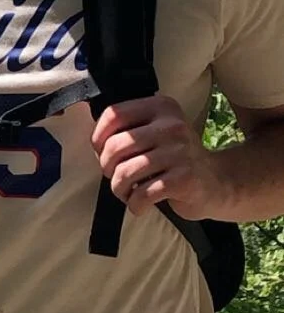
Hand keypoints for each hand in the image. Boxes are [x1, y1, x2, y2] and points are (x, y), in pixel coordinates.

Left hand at [91, 95, 223, 219]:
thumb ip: (130, 129)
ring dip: (119, 189)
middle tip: (116, 177)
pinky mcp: (184, 178)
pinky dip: (135, 204)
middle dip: (107, 168)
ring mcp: (179, 152)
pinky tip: (140, 205)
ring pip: (125, 173)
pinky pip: (142, 194)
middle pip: (116, 146)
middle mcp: (172, 125)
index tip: (101, 153)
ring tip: (127, 193)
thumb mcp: (157, 132)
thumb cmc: (176, 158)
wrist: (217, 181)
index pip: (114, 114)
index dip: (98, 137)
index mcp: (162, 107)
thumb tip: (94, 143)